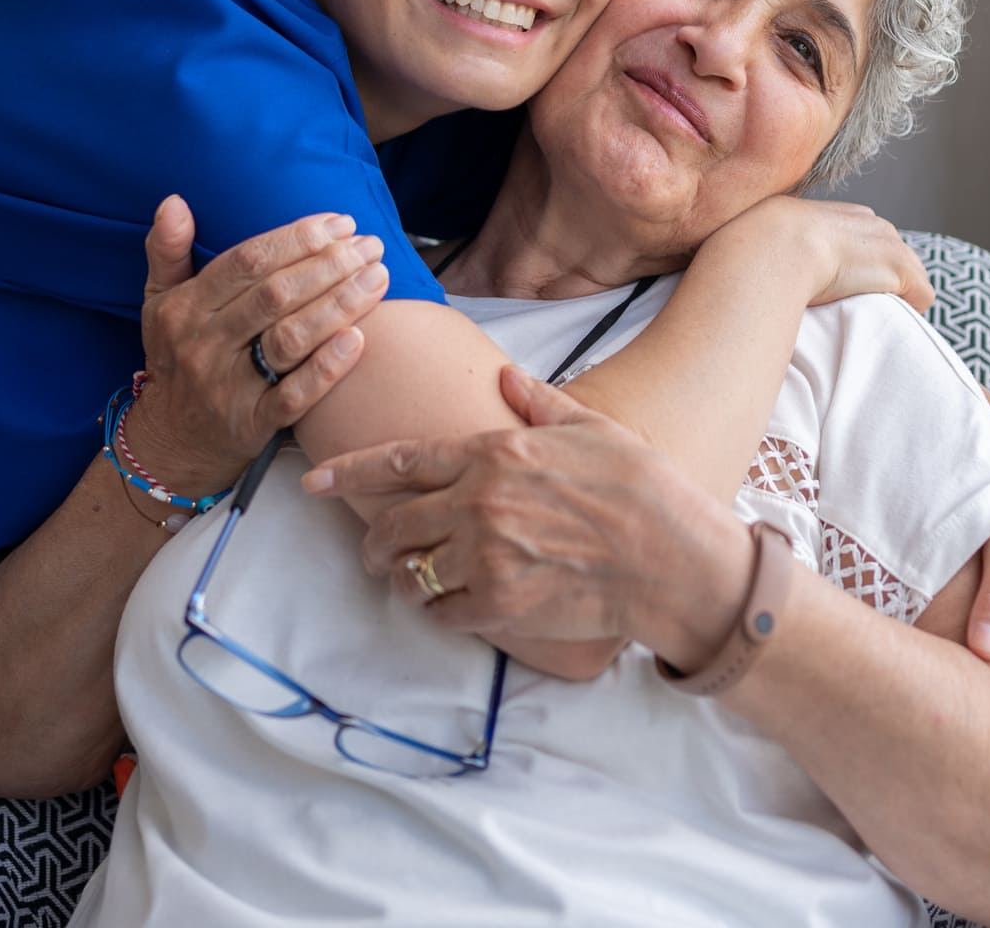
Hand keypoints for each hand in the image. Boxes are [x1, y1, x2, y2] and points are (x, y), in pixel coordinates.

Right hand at [127, 196, 388, 494]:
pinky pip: (295, 395)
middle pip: (276, 295)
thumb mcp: (158, 304)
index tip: (339, 224)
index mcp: (186, 308)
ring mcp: (229, 387)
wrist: (171, 443)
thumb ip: (166, 251)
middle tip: (370, 247)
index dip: (296, 238)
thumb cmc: (176, 359)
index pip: (247, 262)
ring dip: (339, 305)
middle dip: (329, 265)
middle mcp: (205, 344)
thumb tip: (174, 202)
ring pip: (290, 339)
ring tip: (378, 279)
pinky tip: (360, 339)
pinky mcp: (253, 425)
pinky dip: (328, 367)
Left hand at [302, 365, 739, 653]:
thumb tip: (508, 377)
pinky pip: (442, 611)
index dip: (351, 470)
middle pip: (395, 522)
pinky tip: (450, 608)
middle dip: (374, 540)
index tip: (314, 479)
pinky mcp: (500, 602)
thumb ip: (540, 403)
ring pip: (411, 570)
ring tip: (409, 581)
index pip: (403, 459)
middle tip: (372, 551)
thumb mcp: (593, 427)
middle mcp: (479, 500)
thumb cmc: (642, 489)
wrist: (675, 558)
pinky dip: (439, 612)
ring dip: (403, 578)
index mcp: (495, 451)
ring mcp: (486, 553)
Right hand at [712, 196, 933, 312]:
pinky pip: (922, 296)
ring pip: (908, 276)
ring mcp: (887, 244)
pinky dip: (909, 312)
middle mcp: (867, 222)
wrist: (767, 250)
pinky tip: (885, 325)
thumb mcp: (755, 243)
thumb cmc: (747, 253)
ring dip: (894, 298)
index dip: (856, 267)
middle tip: (857, 310)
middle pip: (890, 255)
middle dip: (879, 280)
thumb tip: (735, 271)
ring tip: (871, 323)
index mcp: (835, 214)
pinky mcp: (898, 268)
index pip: (861, 238)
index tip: (840, 291)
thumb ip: (765, 252)